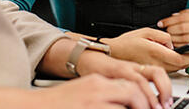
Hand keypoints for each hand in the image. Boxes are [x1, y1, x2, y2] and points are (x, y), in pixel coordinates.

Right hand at [0, 74, 162, 108]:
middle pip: (134, 90)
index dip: (147, 96)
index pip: (131, 83)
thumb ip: (105, 96)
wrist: (33, 105)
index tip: (155, 105)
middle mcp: (98, 87)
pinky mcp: (89, 107)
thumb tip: (127, 102)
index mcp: (98, 81)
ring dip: (140, 107)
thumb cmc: (58, 104)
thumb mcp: (84, 93)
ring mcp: (94, 99)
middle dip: (148, 103)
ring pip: (128, 100)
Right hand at [76, 49, 171, 108]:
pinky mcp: (113, 73)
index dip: (167, 87)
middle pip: (156, 72)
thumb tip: (148, 104)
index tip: (168, 101)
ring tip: (154, 108)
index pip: (158, 73)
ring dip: (151, 96)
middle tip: (165, 104)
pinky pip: (128, 85)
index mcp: (137, 68)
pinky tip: (135, 104)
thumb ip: (134, 88)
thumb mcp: (123, 78)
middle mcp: (133, 67)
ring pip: (142, 80)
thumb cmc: (103, 71)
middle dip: (165, 89)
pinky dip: (136, 96)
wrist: (86, 59)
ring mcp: (124, 69)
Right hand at [103, 28, 188, 71]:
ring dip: (186, 63)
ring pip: (176, 69)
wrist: (114, 53)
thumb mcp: (146, 31)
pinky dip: (177, 64)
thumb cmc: (127, 42)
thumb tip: (173, 42)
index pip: (180, 58)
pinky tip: (179, 58)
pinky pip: (169, 70)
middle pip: (181, 66)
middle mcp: (156, 63)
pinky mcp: (152, 71)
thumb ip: (162, 36)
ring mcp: (154, 69)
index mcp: (155, 52)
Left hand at [157, 8, 188, 46]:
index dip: (169, 21)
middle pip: (181, 29)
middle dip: (170, 30)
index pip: (181, 18)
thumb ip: (183, 13)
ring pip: (183, 39)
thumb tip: (171, 17)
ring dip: (173, 39)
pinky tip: (174, 43)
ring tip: (167, 37)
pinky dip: (179, 45)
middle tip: (163, 30)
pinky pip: (187, 46)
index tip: (161, 23)